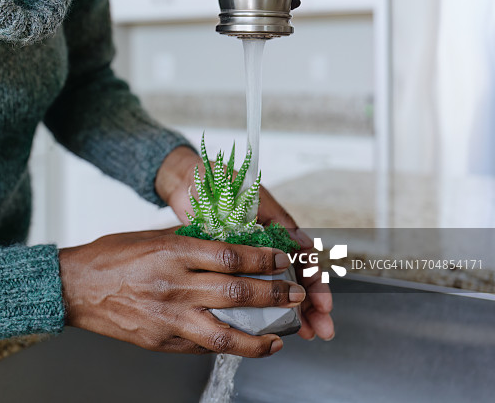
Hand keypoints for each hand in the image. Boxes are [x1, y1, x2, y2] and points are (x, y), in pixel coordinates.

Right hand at [59, 228, 304, 356]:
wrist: (75, 288)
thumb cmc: (110, 257)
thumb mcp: (152, 235)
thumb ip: (190, 238)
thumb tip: (228, 238)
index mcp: (171, 252)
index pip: (230, 256)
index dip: (264, 259)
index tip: (283, 259)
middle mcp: (173, 285)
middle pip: (237, 292)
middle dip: (275, 294)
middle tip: (296, 293)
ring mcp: (168, 317)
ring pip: (225, 333)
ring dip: (261, 335)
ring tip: (282, 334)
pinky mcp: (162, 341)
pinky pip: (203, 346)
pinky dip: (229, 346)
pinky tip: (246, 344)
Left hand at [155, 146, 334, 341]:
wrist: (189, 180)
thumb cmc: (223, 182)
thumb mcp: (255, 198)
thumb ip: (278, 219)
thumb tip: (303, 244)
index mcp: (277, 232)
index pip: (304, 262)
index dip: (316, 284)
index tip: (322, 304)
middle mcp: (265, 248)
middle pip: (295, 281)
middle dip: (311, 306)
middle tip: (321, 329)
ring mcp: (247, 259)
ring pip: (274, 289)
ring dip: (291, 310)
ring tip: (304, 331)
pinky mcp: (224, 266)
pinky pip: (245, 288)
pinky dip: (258, 306)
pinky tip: (267, 323)